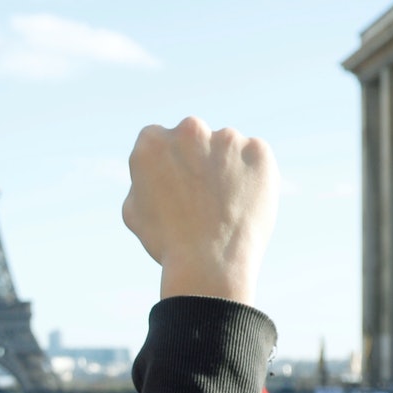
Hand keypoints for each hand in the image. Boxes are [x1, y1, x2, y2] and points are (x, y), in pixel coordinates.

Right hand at [122, 118, 277, 305]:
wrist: (210, 262)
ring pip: (226, 148)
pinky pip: (255, 158)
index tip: (175, 186)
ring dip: (226, 167)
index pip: (159, 139)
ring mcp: (226, 138)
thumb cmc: (167, 242)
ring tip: (225, 207)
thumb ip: (142, 181)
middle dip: (197, 159)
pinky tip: (243, 205)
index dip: (168, 165)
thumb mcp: (134, 211)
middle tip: (202, 198)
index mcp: (152, 141)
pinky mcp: (258, 151)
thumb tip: (154, 172)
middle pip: (193, 137)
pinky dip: (252, 176)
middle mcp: (188, 129)